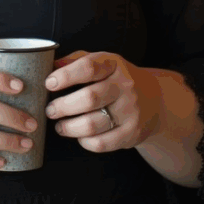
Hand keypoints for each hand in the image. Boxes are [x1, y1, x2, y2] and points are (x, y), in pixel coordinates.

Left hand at [44, 50, 162, 152]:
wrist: (154, 99)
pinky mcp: (132, 133)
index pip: (89, 67)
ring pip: (93, 124)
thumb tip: (50, 64)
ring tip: (59, 126)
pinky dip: (85, 142)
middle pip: (89, 98)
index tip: (49, 83)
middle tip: (50, 110)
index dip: (66, 76)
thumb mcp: (101, 62)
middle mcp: (125, 86)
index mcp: (113, 64)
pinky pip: (103, 143)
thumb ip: (76, 61)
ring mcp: (130, 111)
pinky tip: (79, 136)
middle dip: (63, 106)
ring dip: (70, 128)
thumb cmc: (116, 79)